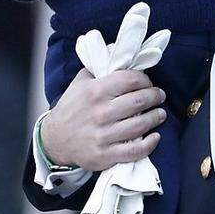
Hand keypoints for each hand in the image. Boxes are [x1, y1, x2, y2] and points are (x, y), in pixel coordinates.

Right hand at [40, 68, 166, 170]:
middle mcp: (100, 113)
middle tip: (159, 96)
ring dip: (155, 117)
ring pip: (140, 125)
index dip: (145, 80)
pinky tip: (155, 137)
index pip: (130, 80)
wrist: (54, 140)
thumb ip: (99, 69)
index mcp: (95, 91)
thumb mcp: (79, 83)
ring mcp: (103, 135)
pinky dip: (149, 143)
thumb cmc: (70, 109)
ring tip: (160, 114)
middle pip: (139, 101)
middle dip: (155, 96)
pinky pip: (135, 151)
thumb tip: (119, 58)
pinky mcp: (105, 155)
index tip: (148, 82)